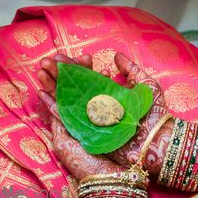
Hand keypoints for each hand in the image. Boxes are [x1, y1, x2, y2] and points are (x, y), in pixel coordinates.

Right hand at [37, 53, 172, 174]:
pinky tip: (41, 91)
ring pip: (66, 98)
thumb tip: (115, 56)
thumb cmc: (155, 114)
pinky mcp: (85, 130)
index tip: (62, 56)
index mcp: (109, 92)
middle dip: (58, 73)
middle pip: (73, 85)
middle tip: (46, 61)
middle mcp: (97, 104)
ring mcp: (90, 117)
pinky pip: (64, 116)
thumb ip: (131, 70)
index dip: (74, 65)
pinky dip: (52, 104)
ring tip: (41, 70)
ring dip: (52, 84)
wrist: (156, 141)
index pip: (87, 75)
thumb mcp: (146, 86)